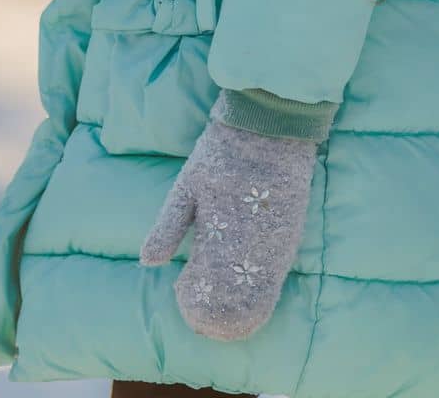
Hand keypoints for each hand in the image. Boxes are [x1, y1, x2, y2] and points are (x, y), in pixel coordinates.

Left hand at [139, 95, 319, 339]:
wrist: (268, 129)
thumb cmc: (221, 155)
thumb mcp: (186, 187)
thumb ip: (169, 228)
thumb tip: (147, 261)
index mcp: (219, 240)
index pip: (207, 293)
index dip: (195, 305)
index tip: (182, 295)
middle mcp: (250, 251)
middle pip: (234, 302)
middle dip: (216, 310)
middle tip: (200, 304)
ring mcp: (275, 247)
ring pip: (259, 296)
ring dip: (240, 304)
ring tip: (222, 301)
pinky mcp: (291, 237)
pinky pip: (276, 277)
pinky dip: (260, 289)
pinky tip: (247, 288)